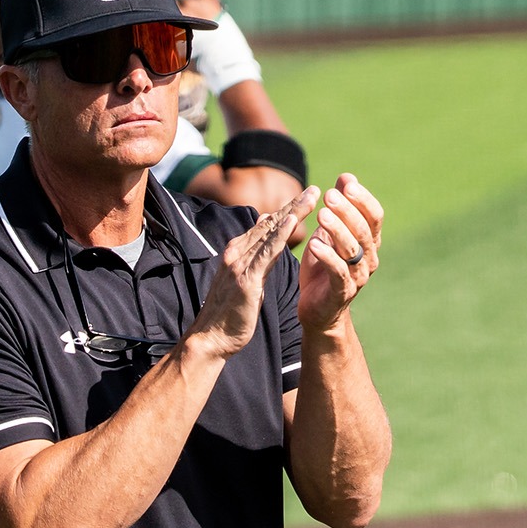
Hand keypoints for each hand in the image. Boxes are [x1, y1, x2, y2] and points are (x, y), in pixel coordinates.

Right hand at [188, 185, 319, 358]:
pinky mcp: (246, 278)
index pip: (266, 226)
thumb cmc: (231, 313)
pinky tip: (293, 222)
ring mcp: (240, 263)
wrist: (212, 338)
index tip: (307, 198)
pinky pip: (267, 253)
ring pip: (270, 232)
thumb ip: (257, 260)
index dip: (287, 211)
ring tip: (311, 198)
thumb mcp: (247, 280)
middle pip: (270, 223)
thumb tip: (268, 242)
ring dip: (292, 213)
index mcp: (239, 252)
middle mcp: (238, 252)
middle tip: (314, 190)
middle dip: (294, 206)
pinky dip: (280, 235)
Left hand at [298, 173, 383, 332]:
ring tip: (321, 214)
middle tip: (329, 195)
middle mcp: (369, 258)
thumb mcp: (329, 234)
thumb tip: (347, 177)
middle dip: (347, 211)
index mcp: (369, 242)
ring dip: (337, 230)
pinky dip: (327, 256)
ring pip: (352, 249)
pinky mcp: (342, 292)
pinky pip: (338, 272)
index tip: (347, 183)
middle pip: (364, 230)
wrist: (318, 310)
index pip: (374, 216)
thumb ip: (340, 208)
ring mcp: (358, 276)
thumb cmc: (323, 268)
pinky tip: (313, 243)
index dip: (363, 199)